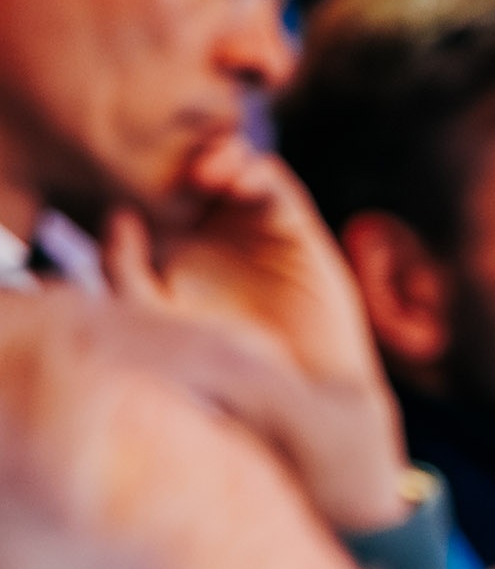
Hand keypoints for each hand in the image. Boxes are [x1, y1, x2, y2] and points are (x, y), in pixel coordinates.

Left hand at [100, 155, 412, 534]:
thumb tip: (116, 216)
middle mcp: (213, 238)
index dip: (136, 180)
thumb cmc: (227, 383)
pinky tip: (233, 179)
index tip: (122, 181)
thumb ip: (126, 275)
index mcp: (172, 257)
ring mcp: (255, 231)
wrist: (305, 411)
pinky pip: (274, 184)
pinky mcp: (297, 232)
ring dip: (212, 157)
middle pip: (186, 173)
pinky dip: (255, 170)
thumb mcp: (159, 328)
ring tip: (201, 172)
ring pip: (228, 168)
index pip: (149, 198)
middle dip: (174, 158)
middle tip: (161, 161)